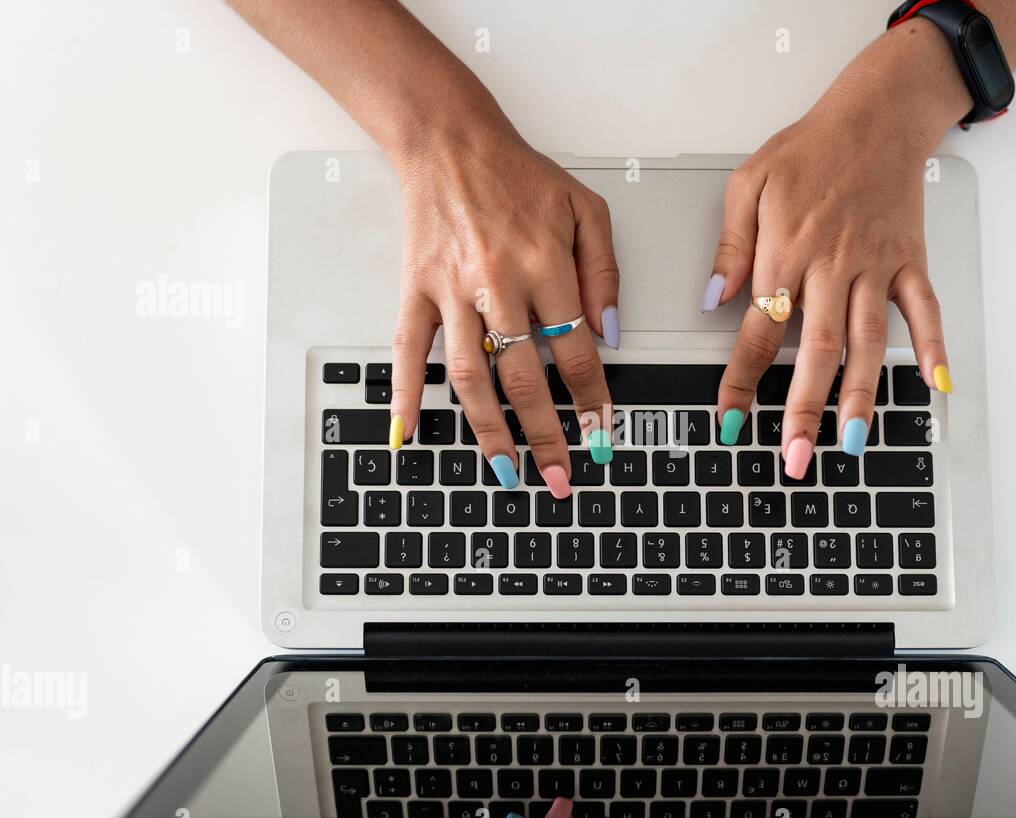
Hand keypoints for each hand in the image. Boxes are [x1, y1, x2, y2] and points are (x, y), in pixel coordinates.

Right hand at [389, 117, 620, 492]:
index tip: (600, 433)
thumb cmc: (520, 175)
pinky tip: (408, 432)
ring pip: (470, 375)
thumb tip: (610, 334)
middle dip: (545, 436)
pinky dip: (405, 393)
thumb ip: (604, 273)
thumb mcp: (586, 210)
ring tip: (503, 470)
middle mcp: (498, 283)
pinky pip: (408, 349)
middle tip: (558, 476)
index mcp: (546, 264)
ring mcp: (451, 290)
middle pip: (525, 378)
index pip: (575, 351)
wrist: (451, 142)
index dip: (591, 399)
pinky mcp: (415, 289)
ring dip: (488, 430)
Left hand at [702, 42, 957, 477]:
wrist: (876, 115)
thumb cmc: (810, 148)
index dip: (741, 380)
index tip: (730, 421)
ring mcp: (875, 266)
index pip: (757, 330)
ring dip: (861, 396)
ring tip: (855, 442)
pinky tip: (935, 386)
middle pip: (815, 349)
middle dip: (803, 408)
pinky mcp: (909, 260)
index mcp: (786, 252)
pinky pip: (923, 310)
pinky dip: (933, 348)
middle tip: (795, 457)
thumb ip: (730, 244)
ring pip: (867, 341)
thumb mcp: (749, 182)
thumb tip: (714, 297)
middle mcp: (832, 266)